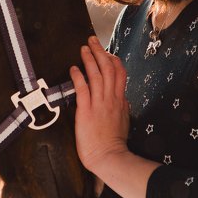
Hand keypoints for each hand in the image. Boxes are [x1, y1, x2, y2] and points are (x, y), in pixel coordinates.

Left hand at [71, 35, 130, 173]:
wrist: (110, 157)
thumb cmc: (114, 142)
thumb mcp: (123, 120)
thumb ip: (122, 106)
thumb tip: (122, 97)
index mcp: (120, 100)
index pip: (119, 73)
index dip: (112, 59)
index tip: (106, 51)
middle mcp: (111, 98)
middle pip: (108, 68)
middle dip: (100, 52)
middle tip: (92, 40)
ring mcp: (99, 103)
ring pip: (96, 75)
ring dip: (89, 59)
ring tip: (83, 48)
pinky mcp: (87, 111)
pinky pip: (83, 89)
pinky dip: (78, 77)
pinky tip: (73, 68)